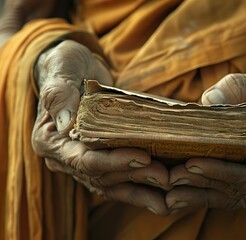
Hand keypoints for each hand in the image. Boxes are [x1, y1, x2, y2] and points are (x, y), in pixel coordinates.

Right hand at [32, 40, 169, 214]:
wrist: (76, 70)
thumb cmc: (67, 66)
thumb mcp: (62, 68)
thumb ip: (59, 93)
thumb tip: (65, 121)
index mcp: (52, 141)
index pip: (83, 160)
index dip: (114, 162)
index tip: (143, 157)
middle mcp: (67, 158)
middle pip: (102, 176)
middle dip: (135, 176)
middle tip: (165, 175)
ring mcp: (85, 162)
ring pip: (114, 185)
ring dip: (142, 190)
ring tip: (169, 192)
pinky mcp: (102, 160)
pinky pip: (121, 180)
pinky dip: (140, 188)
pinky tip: (162, 194)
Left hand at [166, 59, 245, 211]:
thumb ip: (241, 88)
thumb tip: (209, 100)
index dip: (221, 172)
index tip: (191, 164)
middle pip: (238, 191)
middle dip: (203, 186)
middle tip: (171, 179)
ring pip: (232, 195)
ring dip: (200, 195)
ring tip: (171, 194)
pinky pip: (229, 189)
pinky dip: (206, 191)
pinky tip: (182, 191)